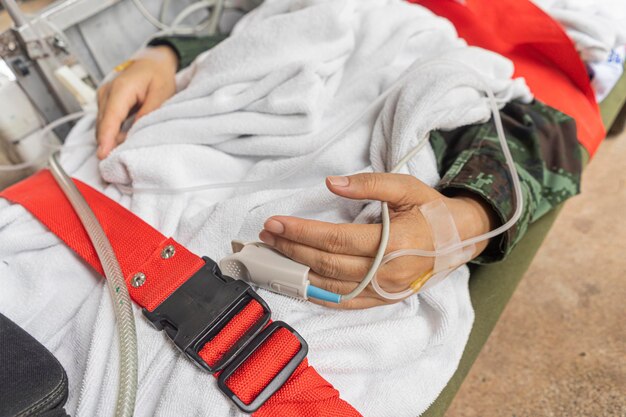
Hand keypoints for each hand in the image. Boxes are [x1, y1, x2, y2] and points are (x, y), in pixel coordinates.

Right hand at [96, 46, 177, 158]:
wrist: (152, 61)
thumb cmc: (158, 75)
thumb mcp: (162, 93)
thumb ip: (149, 112)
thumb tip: (136, 133)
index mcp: (121, 88)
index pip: (110, 117)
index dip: (106, 138)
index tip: (103, 155)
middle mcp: (107, 93)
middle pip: (103, 125)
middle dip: (108, 144)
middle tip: (116, 165)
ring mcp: (103, 97)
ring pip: (103, 125)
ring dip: (110, 140)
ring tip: (121, 155)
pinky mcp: (105, 103)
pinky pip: (106, 122)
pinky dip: (112, 133)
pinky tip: (122, 142)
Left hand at [259, 173, 495, 308]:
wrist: (461, 239)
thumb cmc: (431, 210)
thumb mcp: (406, 187)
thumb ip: (370, 184)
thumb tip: (332, 183)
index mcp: (394, 242)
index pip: (336, 240)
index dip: (302, 232)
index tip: (275, 222)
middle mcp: (388, 272)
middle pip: (328, 264)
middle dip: (292, 250)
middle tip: (268, 235)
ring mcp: (385, 290)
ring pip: (332, 286)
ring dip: (298, 272)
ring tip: (274, 255)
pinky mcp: (384, 299)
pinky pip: (346, 302)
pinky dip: (319, 295)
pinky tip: (299, 283)